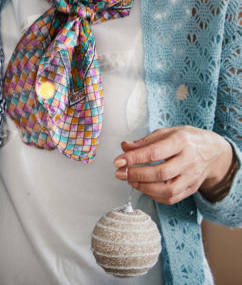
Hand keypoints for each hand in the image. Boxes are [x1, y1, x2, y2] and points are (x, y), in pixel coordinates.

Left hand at [114, 126, 235, 204]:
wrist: (213, 152)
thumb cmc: (185, 140)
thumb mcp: (166, 132)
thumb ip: (144, 141)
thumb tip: (124, 147)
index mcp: (181, 142)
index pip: (155, 152)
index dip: (134, 158)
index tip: (118, 161)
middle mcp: (189, 161)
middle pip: (161, 173)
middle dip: (136, 175)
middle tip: (120, 173)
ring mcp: (192, 177)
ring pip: (168, 190)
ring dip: (144, 188)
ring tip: (130, 181)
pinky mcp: (192, 189)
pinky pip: (172, 198)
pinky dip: (155, 196)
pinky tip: (144, 188)